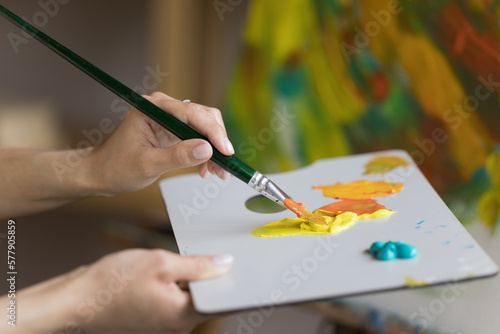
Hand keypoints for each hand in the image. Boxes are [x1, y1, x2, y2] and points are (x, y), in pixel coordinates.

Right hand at [0, 249, 232, 333]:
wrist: (75, 300)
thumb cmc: (112, 282)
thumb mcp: (159, 263)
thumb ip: (197, 265)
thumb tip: (226, 264)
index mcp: (182, 314)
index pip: (222, 301)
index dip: (238, 285)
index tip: (254, 272)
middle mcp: (177, 323)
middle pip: (208, 298)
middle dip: (218, 276)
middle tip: (227, 253)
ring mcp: (164, 320)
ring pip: (192, 296)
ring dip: (199, 277)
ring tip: (204, 256)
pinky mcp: (154, 314)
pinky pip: (177, 297)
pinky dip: (182, 282)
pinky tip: (180, 265)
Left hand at [84, 92, 234, 196]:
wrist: (103, 174)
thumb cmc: (116, 167)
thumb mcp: (147, 164)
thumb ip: (177, 156)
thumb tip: (206, 149)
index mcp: (152, 108)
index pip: (191, 113)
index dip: (212, 131)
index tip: (225, 150)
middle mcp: (163, 108)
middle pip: (203, 116)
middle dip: (217, 141)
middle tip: (223, 165)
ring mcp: (169, 118)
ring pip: (204, 126)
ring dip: (214, 148)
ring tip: (217, 171)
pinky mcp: (173, 130)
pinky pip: (198, 136)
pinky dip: (207, 152)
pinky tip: (206, 168)